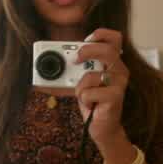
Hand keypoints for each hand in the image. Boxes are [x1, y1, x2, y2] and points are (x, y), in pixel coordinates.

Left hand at [75, 28, 129, 147]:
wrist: (102, 128)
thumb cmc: (92, 102)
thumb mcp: (79, 82)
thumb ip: (69, 71)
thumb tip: (42, 67)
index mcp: (113, 62)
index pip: (115, 38)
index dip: (100, 34)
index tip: (85, 40)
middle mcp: (120, 70)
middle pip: (108, 50)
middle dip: (88, 51)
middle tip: (75, 59)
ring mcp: (120, 84)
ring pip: (92, 75)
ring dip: (80, 87)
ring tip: (85, 96)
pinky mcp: (115, 97)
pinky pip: (88, 93)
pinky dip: (83, 100)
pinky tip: (92, 106)